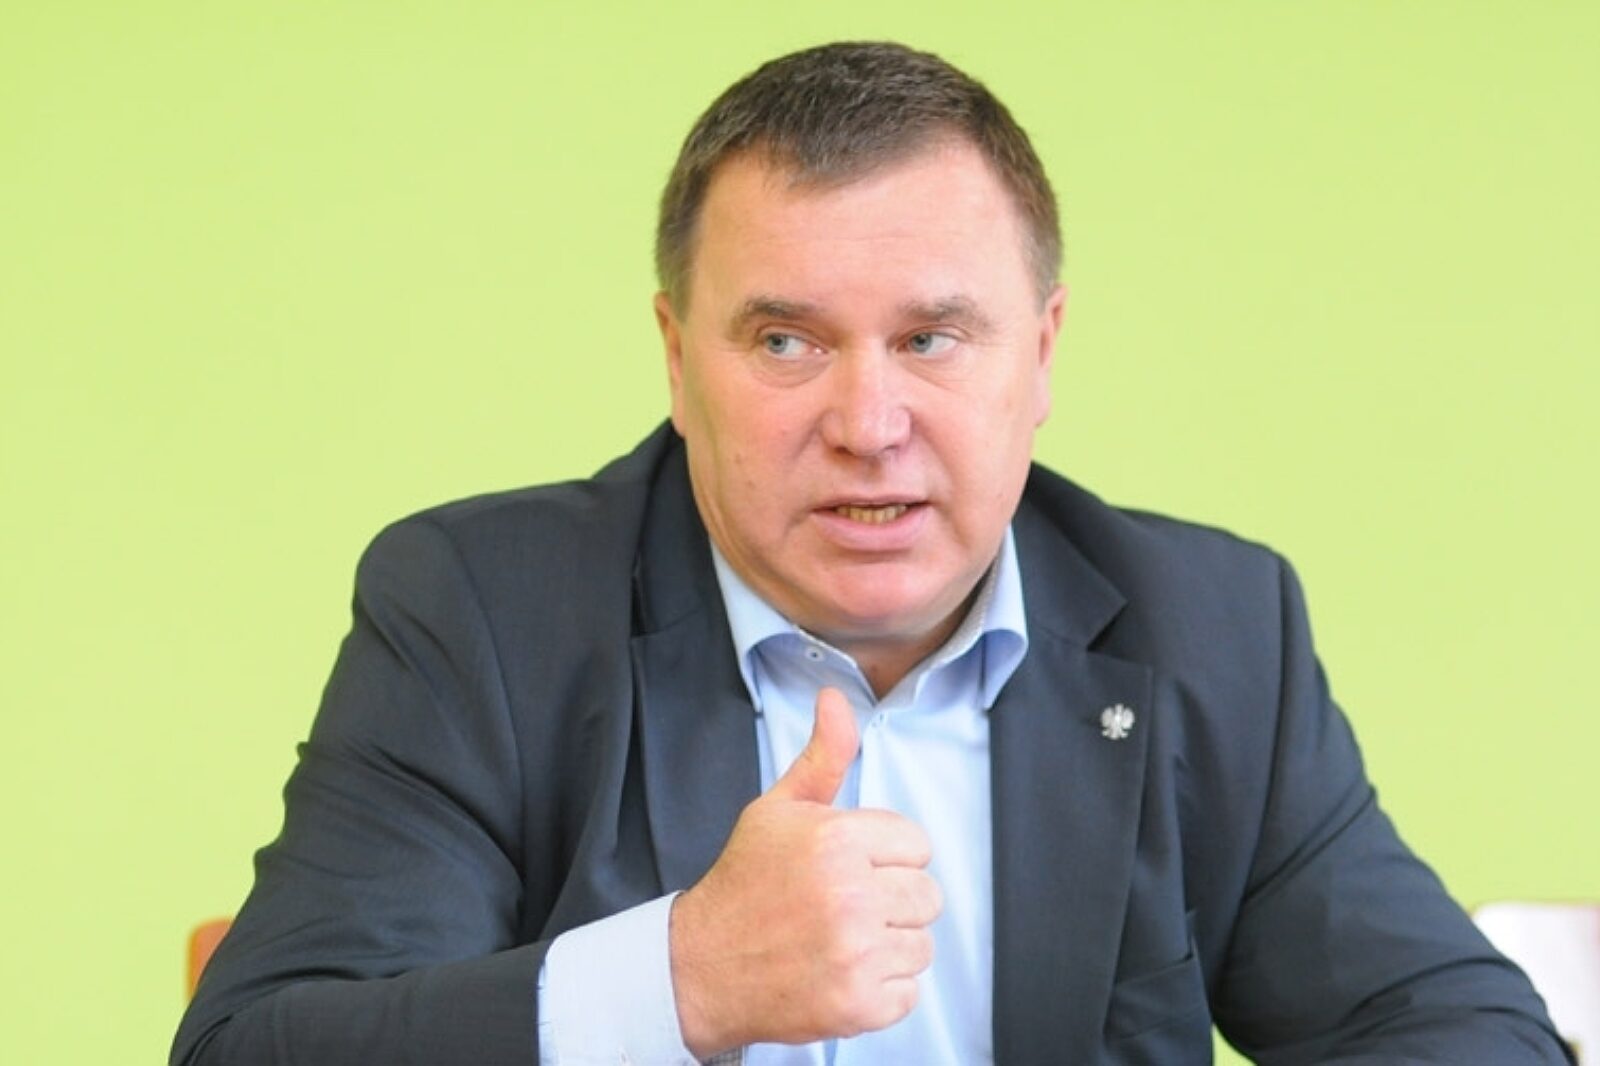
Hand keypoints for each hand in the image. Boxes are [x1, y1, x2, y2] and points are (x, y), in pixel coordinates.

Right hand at [668, 687, 941, 1056]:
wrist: (700, 966)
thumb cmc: (745, 884)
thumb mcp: (777, 809)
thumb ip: (822, 756)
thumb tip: (835, 699)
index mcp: (835, 840)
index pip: (917, 844)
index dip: (887, 856)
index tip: (851, 867)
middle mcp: (849, 895)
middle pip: (927, 895)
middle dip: (892, 900)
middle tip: (845, 907)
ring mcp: (855, 953)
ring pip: (922, 943)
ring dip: (889, 945)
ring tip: (842, 940)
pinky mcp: (858, 1004)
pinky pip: (909, 991)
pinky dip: (882, 990)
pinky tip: (842, 973)